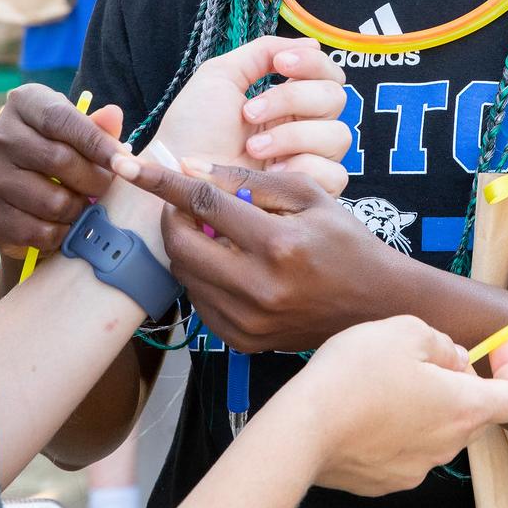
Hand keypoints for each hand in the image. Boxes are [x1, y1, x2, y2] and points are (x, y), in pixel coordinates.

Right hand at [0, 84, 128, 256]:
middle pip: (59, 160)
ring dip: (78, 209)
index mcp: (23, 104)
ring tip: (84, 204)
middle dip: (95, 180)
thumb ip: (97, 128)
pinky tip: (64, 223)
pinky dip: (61, 233)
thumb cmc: (60, 153)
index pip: (61, 120)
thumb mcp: (79, 134)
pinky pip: (39, 231)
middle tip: (107, 187)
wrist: (23, 197)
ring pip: (52, 201)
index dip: (97, 142)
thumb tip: (114, 115)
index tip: (127, 163)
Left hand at [122, 161, 395, 351]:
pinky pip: (200, 302)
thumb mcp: (307, 195)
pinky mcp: (243, 341)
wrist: (375, 304)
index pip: (204, 204)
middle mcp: (259, 288)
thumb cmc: (345, 241)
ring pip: (185, 274)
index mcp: (278, 244)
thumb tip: (190, 169)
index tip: (131, 166)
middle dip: (171, 215)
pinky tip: (227, 263)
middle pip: (181, 245)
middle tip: (186, 201)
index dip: (163, 181)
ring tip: (214, 232)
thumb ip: (246, 179)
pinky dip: (202, 276)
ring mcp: (248, 321)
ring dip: (186, 245)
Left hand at [153, 37, 350, 196]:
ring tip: (252, 148)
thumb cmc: (192, 127)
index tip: (280, 64)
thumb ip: (263, 52)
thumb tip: (310, 42)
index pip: (327, 73)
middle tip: (250, 112)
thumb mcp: (221, 75)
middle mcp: (303, 126)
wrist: (177, 173)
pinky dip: (302, 168)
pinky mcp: (307, 192)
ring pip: (337, 135)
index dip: (311, 63)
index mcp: (287, 100)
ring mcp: (308, 159)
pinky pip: (334, 174)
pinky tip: (272, 173)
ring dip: (292, 136)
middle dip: (292, 99)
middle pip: (336, 98)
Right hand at [265, 319, 507, 496]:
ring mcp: (416, 468)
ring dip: (425, 403)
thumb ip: (441, 342)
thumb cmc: (356, 375)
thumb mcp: (406, 330)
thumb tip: (451, 358)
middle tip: (424, 354)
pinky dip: (396, 426)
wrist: (303, 428)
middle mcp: (448, 446)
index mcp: (464, 408)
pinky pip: (404, 447)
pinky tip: (365, 406)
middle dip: (459, 380)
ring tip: (384, 377)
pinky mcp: (385, 480)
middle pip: (474, 411)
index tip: (497, 347)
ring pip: (437, 428)